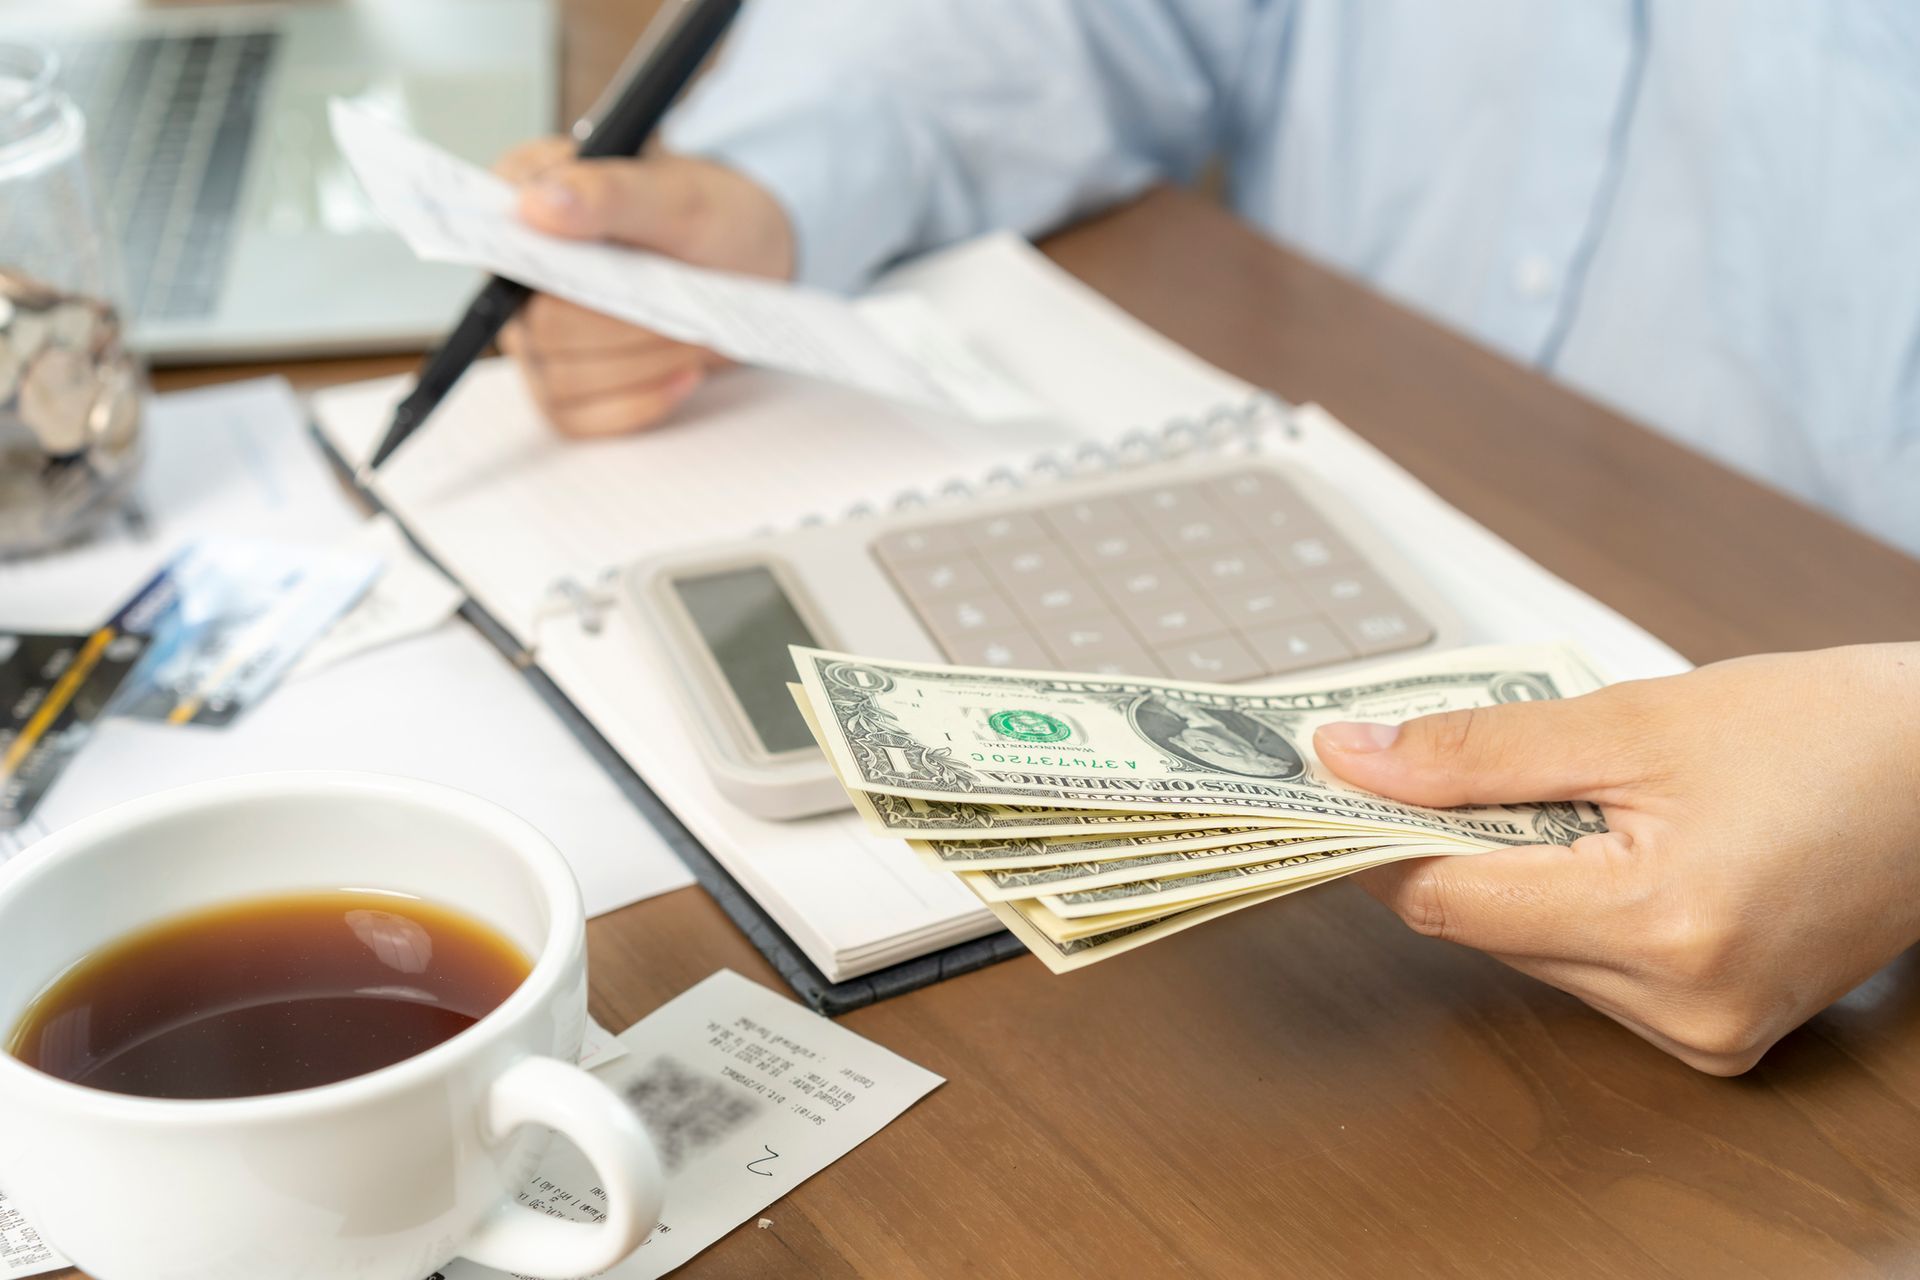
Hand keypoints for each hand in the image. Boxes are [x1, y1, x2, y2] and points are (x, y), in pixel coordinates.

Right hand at [492, 138, 793, 435]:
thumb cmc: (711, 221)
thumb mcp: (680, 197)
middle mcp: (516, 275)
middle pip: (544, 325)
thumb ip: (610, 192)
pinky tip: (687, 374)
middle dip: (627, 324)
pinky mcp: (566, 388)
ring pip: (565, 376)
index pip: (496, 238)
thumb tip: (533, 205)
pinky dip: (643, 402)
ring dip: (644, 362)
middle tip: (682, 302)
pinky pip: (582, 418)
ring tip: (695, 334)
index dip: (542, 262)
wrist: (751, 269)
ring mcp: (536, 338)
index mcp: (525, 202)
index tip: (606, 274)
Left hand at [1313, 643, 1919, 1074]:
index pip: (1448, 901)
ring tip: (1601, 800)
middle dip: (1461, 844)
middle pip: (1485, 927)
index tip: (1342, 783)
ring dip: (1525, 874)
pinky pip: (1590, 971)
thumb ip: (1478, 750)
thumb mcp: (1632, 719)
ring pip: (1531, 951)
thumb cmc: (1819, 731)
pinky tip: (1628, 847)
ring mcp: (1704, 1035)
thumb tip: (1351, 761)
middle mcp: (1682, 1007)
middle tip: (1476, 763)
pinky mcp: (1719, 1035)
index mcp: (1662, 926)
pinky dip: (1577, 906)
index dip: (1382, 837)